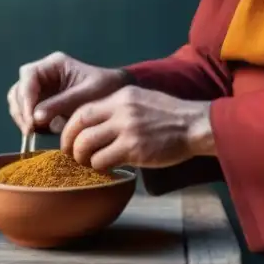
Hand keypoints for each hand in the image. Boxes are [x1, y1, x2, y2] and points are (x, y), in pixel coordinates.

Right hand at [8, 51, 128, 135]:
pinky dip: (29, 122)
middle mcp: (43, 74)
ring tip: (34, 133)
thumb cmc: (105, 89)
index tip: (31, 120)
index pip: (29, 76)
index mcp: (54, 64)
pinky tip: (40, 132)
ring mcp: (41, 89)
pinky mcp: (43, 103)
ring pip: (18, 101)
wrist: (117, 96)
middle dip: (21, 110)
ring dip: (22, 117)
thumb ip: (61, 104)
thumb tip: (35, 118)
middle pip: (19, 89)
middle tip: (30, 131)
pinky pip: (27, 112)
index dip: (26, 97)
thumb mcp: (86, 96)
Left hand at [60, 85, 213, 170]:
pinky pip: (104, 160)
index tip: (69, 138)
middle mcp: (121, 110)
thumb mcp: (141, 99)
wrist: (194, 125)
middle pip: (79, 125)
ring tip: (88, 163)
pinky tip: (107, 169)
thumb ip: (118, 108)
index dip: (69, 126)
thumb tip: (94, 122)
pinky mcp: (135, 149)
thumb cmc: (169, 115)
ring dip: (83, 157)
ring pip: (87, 144)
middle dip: (69, 142)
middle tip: (71, 154)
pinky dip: (100, 167)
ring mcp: (127, 129)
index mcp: (121, 95)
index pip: (83, 109)